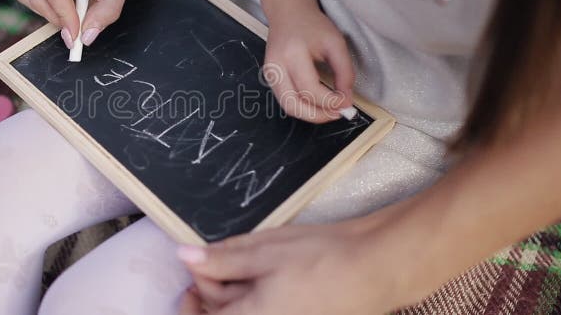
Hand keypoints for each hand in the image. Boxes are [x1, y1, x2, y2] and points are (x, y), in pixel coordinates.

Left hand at [177, 218, 415, 314]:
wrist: (376, 268)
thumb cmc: (322, 259)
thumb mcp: (264, 251)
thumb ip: (221, 259)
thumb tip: (184, 257)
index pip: (205, 314)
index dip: (192, 294)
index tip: (195, 270)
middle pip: (224, 314)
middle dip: (215, 285)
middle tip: (223, 254)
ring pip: (246, 312)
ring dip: (238, 289)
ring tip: (253, 259)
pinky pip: (267, 310)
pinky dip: (260, 293)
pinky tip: (271, 271)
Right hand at [263, 9, 354, 122]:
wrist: (289, 13)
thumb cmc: (312, 25)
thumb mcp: (336, 43)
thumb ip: (345, 72)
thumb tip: (346, 100)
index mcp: (292, 54)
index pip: (310, 89)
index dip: (331, 101)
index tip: (347, 103)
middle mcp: (276, 66)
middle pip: (293, 105)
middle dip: (318, 115)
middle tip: (338, 113)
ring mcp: (269, 73)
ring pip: (288, 107)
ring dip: (310, 114)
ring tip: (330, 110)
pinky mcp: (270, 78)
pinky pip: (286, 100)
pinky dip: (303, 107)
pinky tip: (318, 103)